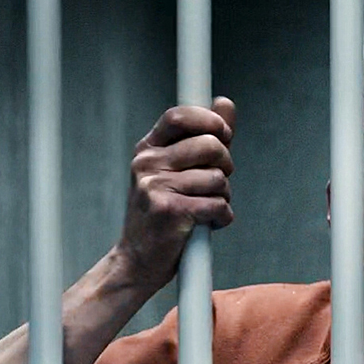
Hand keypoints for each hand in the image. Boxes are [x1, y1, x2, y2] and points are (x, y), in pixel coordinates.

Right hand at [118, 96, 235, 289]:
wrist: (138, 260)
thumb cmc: (163, 215)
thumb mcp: (177, 171)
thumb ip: (203, 137)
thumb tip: (225, 102)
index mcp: (148, 150)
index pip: (181, 116)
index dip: (210, 121)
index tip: (224, 135)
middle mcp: (147, 164)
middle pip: (210, 145)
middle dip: (226, 165)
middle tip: (217, 183)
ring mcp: (155, 186)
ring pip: (218, 179)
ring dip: (223, 197)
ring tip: (206, 209)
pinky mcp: (170, 211)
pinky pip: (218, 205)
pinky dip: (222, 217)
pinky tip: (207, 224)